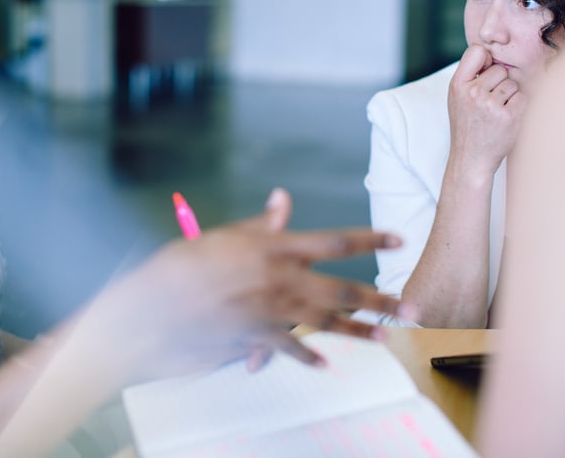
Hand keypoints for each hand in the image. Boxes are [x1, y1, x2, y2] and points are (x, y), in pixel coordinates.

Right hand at [110, 188, 410, 380]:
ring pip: (327, 322)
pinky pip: (291, 348)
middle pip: (343, 289)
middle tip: (412, 308)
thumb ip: (260, 224)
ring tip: (386, 338)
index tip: (398, 241)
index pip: (336, 241)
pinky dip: (308, 357)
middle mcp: (281, 278)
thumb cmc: (184, 264)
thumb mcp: (225, 235)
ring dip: (360, 332)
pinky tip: (325, 364)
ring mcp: (271, 311)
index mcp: (275, 247)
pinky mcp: (257, 337)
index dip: (371, 241)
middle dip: (381, 300)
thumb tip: (282, 200)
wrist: (153, 305)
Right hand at [447, 45, 525, 178]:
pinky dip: (518, 107)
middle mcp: (473, 92)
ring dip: (510, 96)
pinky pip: (522, 97)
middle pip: (500, 69)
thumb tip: (492, 55)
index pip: (477, 51)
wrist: (470, 159)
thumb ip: (470, 77)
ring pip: (513, 84)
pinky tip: (506, 119)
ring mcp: (490, 105)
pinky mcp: (508, 116)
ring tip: (496, 113)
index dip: (486, 59)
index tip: (487, 71)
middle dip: (500, 83)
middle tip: (490, 103)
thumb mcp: (457, 99)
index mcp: (457, 85)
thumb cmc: (467, 127)